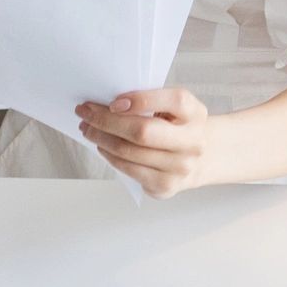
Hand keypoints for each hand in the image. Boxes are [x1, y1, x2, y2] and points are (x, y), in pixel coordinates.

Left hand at [76, 85, 223, 195]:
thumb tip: (107, 102)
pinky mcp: (166, 186)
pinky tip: (102, 145)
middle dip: (107, 120)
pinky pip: (129, 169)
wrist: (200, 159)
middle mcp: (193, 143)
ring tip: (88, 127)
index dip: (141, 100)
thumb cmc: (179, 127)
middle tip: (86, 111)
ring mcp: (180, 168)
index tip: (114, 102)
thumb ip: (151, 101)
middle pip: (143, 131)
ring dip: (101, 138)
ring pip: (130, 152)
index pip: (173, 101)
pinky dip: (110, 156)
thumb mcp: (175, 108)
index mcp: (196, 114)